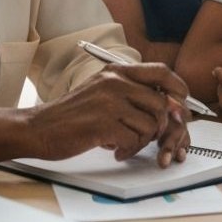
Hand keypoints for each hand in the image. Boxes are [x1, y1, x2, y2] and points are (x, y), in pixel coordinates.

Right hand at [28, 63, 190, 166]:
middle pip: (161, 103)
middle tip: (150, 136)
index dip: (178, 87)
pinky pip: (134, 139)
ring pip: (150, 124)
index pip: (161, 71)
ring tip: (125, 143)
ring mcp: (110, 102)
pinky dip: (128, 149)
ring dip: (142, 140)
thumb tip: (167, 104)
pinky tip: (115, 150)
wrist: (38, 128)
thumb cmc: (72, 114)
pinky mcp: (104, 123)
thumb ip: (130, 92)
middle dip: (161, 125)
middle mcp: (115, 82)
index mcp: (117, 71)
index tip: (182, 103)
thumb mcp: (101, 90)